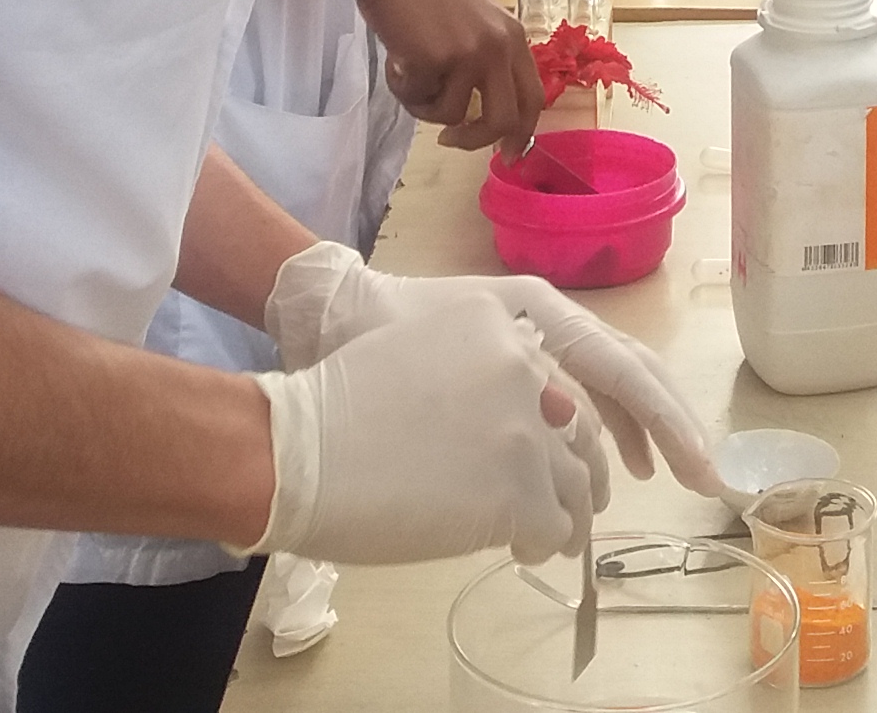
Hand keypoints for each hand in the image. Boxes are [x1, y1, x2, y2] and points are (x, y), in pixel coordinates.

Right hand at [245, 288, 601, 565]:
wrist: (298, 454)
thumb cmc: (333, 411)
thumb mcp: (415, 356)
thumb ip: (473, 375)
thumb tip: (502, 424)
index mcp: (494, 326)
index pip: (556, 380)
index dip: (558, 426)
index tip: (551, 452)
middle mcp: (523, 370)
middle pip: (579, 431)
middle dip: (579, 472)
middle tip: (571, 503)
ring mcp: (525, 434)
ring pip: (575, 485)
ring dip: (565, 516)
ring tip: (552, 538)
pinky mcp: (520, 494)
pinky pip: (554, 527)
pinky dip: (543, 544)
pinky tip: (521, 551)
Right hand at [362, 0, 547, 151]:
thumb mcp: (473, 18)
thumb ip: (484, 56)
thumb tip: (480, 108)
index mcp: (512, 36)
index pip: (533, 97)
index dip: (523, 131)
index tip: (510, 153)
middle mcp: (498, 47)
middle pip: (503, 119)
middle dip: (475, 140)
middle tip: (449, 142)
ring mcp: (469, 54)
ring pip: (451, 115)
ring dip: (423, 104)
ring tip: (407, 71)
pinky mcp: (436, 61)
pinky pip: (418, 101)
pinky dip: (402, 89)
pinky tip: (395, 57)